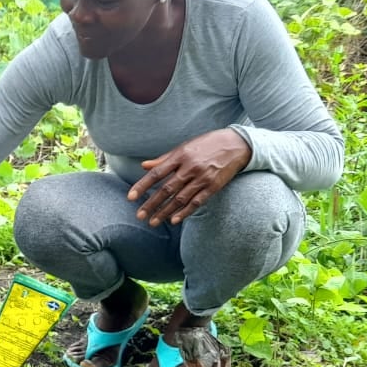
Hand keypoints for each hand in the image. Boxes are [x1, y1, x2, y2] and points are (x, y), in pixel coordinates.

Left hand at [126, 129, 251, 225]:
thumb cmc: (206, 145)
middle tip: (139, 216)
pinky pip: (197, 202)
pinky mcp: (213, 186)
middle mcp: (190, 167)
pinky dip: (185, 212)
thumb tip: (144, 166)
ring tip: (153, 222)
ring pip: (180, 198)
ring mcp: (202, 178)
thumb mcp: (184, 147)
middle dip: (151, 204)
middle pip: (166, 189)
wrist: (236, 144)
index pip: (157, 173)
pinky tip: (174, 220)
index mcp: (180, 156)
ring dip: (165, 211)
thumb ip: (164, 159)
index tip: (130, 197)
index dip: (142, 186)